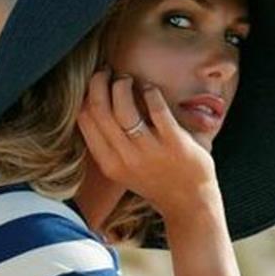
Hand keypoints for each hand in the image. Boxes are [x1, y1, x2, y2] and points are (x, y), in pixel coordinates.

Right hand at [77, 68, 219, 217]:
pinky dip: (150, 92)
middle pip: (98, 109)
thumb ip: (110, 143)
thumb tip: (95, 103)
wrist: (189, 203)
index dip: (86, 94)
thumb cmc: (156, 180)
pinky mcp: (174, 144)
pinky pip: (156, 109)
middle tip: (107, 72)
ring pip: (122, 107)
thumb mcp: (124, 168)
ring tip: (128, 79)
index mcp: (109, 163)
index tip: (95, 83)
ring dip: (122, 85)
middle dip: (99, 82)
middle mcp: (125, 158)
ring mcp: (149, 151)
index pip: (85, 120)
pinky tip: (151, 89)